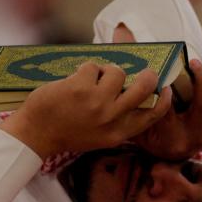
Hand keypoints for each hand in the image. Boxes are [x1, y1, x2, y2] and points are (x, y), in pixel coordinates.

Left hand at [0, 62, 172, 157]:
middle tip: (143, 70)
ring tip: (90, 80)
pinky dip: (84, 69)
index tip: (166, 89)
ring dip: (105, 71)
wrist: (35, 134)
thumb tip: (134, 89)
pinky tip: (73, 82)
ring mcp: (97, 103)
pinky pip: (93, 66)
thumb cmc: (66, 131)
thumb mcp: (99, 134)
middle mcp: (111, 119)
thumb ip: (117, 118)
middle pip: (144, 87)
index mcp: (118, 133)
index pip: (151, 115)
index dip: (163, 100)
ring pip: (117, 72)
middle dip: (147, 75)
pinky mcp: (80, 88)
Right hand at [132, 59, 201, 160]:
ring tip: (195, 70)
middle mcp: (191, 140)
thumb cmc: (145, 125)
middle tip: (192, 62)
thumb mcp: (132, 111)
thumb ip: (127, 78)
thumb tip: (122, 30)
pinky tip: (201, 82)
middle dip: (200, 78)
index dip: (166, 87)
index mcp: (168, 140)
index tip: (163, 70)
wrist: (166, 149)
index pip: (168, 109)